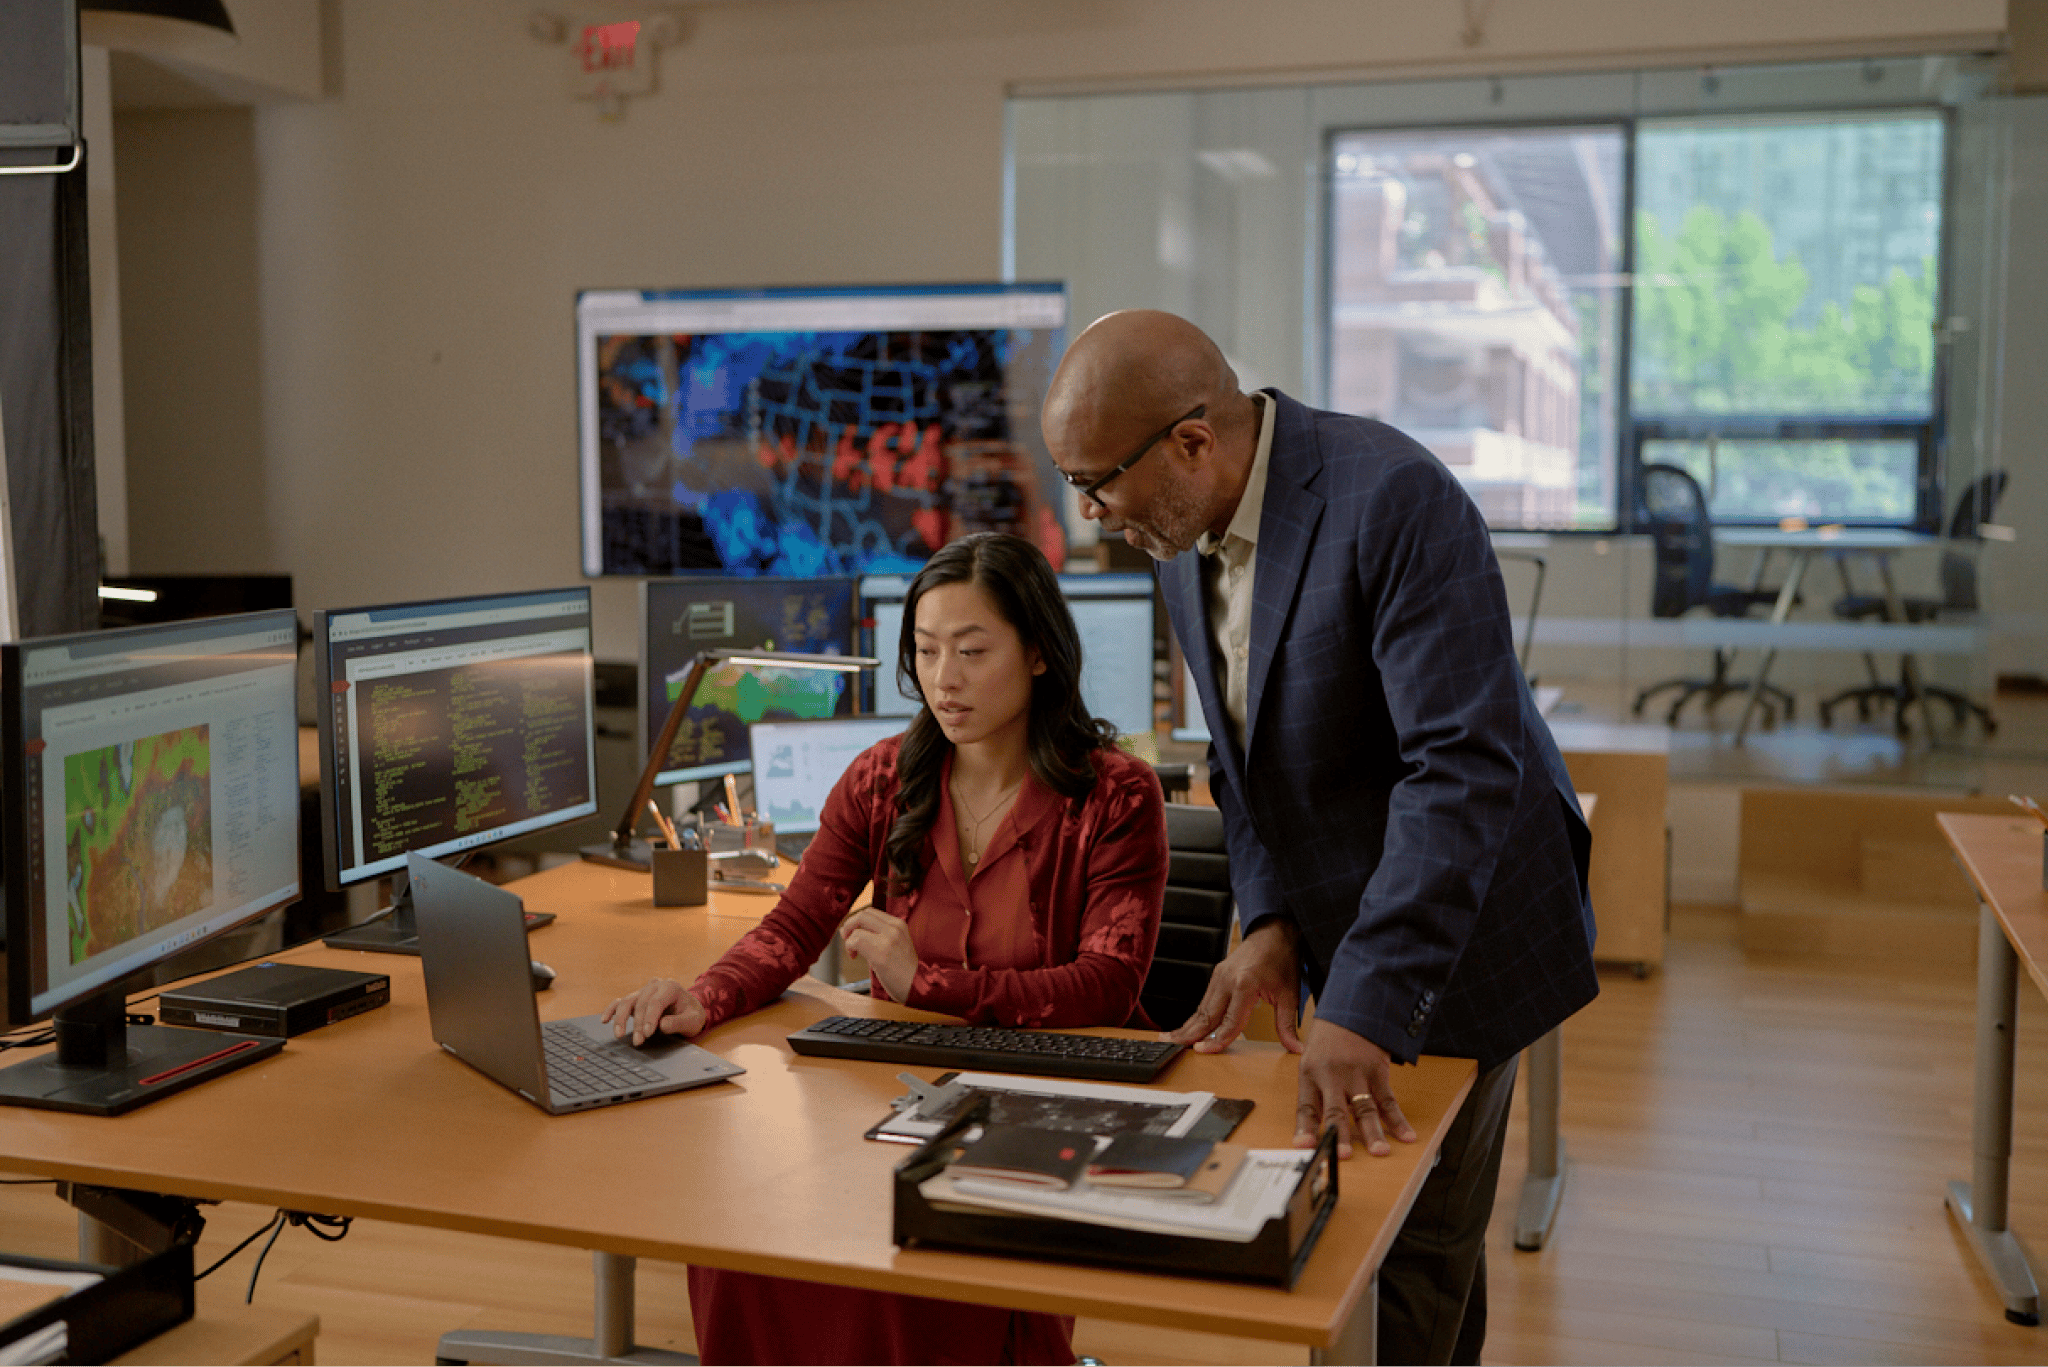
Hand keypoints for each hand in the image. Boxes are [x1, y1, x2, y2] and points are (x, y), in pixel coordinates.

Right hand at [601, 977, 705, 1043]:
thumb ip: (680, 1022)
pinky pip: (620, 1002)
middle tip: (638, 1042)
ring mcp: (644, 991)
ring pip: (627, 1001)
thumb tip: (662, 1025)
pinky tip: (605, 1020)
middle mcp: (655, 985)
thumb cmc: (691, 1015)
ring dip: (621, 1019)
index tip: (647, 1033)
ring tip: (619, 1035)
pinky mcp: (636, 999)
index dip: (650, 1017)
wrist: (689, 1011)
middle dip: (638, 1023)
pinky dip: (611, 1010)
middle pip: (641, 1003)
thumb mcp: (693, 1020)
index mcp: (671, 987)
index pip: (656, 1001)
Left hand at [841, 907, 917, 1002]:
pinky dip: (849, 947)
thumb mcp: (894, 945)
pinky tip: (853, 956)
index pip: (871, 912)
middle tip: (846, 939)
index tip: (853, 933)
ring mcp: (888, 938)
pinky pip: (856, 940)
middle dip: (849, 925)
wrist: (917, 986)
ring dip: (848, 938)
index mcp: (899, 924)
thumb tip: (846, 930)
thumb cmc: (904, 970)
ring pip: (857, 926)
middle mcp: (894, 928)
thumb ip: (875, 936)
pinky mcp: (881, 952)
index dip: (857, 921)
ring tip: (852, 951)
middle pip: (863, 914)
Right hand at [1163, 919, 1302, 1052]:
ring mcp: (1219, 976)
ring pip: (1201, 1008)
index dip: (1216, 1040)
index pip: (1228, 1022)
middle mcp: (1227, 980)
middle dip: (1189, 1033)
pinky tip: (1189, 1026)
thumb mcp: (1289, 995)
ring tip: (1172, 1038)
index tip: (1202, 1052)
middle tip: (1171, 1046)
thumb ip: (1287, 1025)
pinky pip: (1205, 999)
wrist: (1275, 933)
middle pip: (1206, 1015)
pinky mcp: (1217, 975)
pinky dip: (1196, 1015)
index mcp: (1245, 985)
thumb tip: (1296, 1049)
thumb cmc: (1282, 961)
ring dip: (1188, 1025)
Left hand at [1293, 1019, 1416, 1159]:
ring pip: (1365, 1108)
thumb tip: (1317, 1126)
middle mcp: (1332, 1074)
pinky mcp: (1377, 1070)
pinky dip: (1398, 1119)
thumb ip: (1316, 1091)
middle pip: (1336, 1109)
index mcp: (1310, 1073)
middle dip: (1341, 1134)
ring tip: (1379, 1152)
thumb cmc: (1328, 1036)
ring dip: (1373, 1132)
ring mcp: (1356, 1073)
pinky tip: (1406, 1135)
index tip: (1305, 1146)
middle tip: (1343, 1155)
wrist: (1351, 1006)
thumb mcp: (1311, 1058)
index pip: (1306, 1106)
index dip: (1305, 1127)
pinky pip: (1388, 1099)